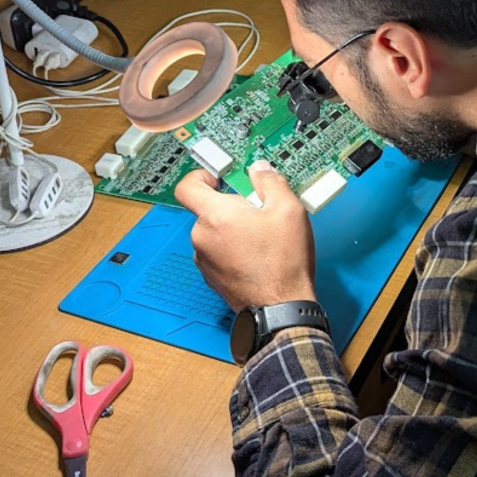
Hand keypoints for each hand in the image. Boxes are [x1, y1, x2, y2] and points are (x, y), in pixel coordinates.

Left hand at [174, 160, 315, 311]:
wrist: (281, 307)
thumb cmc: (283, 261)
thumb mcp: (288, 210)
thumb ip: (271, 182)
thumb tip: (260, 169)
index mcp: (216, 216)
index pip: (188, 186)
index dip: (200, 176)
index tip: (218, 178)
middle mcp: (202, 238)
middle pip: (207, 210)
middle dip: (231, 206)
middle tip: (259, 212)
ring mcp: (204, 260)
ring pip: (213, 232)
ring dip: (232, 229)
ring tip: (262, 238)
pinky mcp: (212, 277)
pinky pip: (217, 252)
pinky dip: (232, 249)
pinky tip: (257, 255)